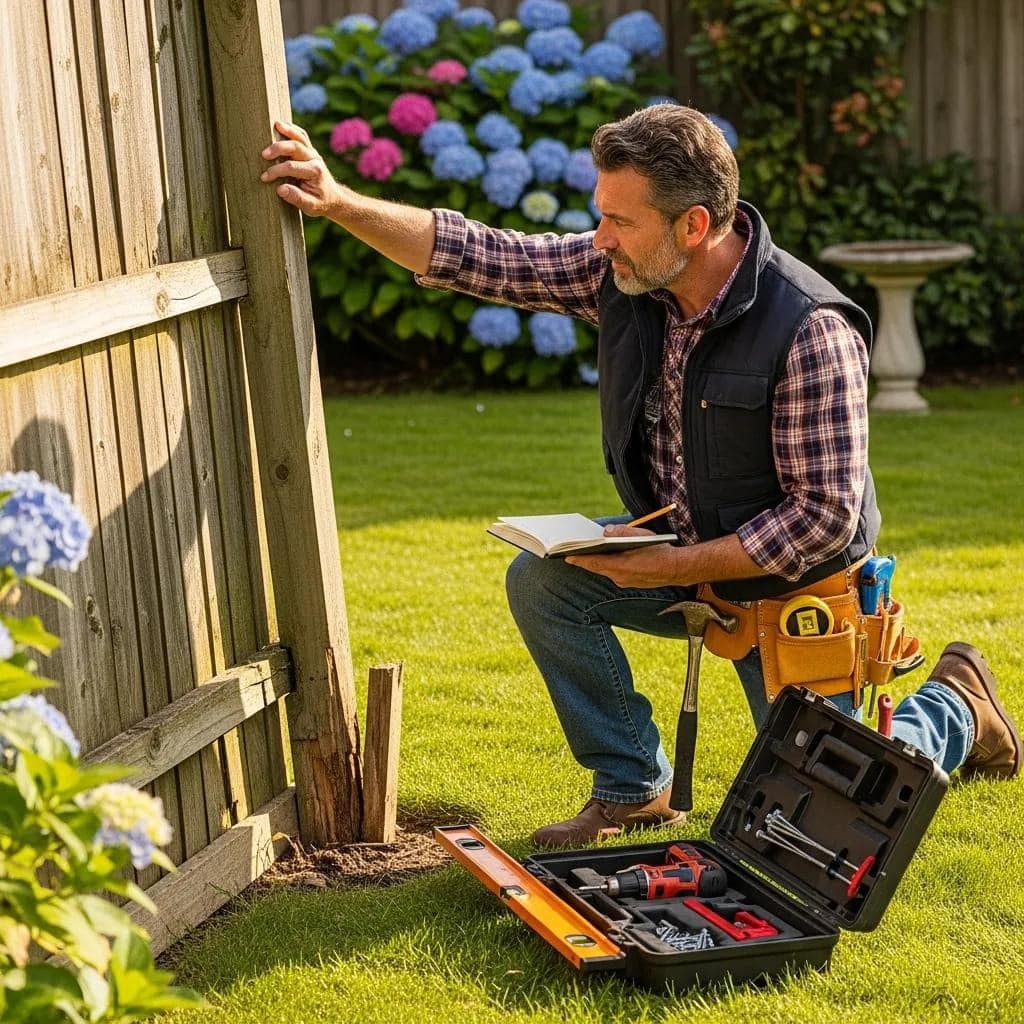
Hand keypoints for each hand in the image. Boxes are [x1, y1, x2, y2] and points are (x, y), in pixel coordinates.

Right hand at [260, 120, 346, 216]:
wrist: (333, 198)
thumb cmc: (320, 202)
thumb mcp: (311, 207)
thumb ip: (297, 198)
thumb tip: (280, 189)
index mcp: (315, 172)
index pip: (292, 167)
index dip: (276, 171)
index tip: (264, 178)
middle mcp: (315, 159)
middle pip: (296, 147)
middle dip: (278, 149)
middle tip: (264, 154)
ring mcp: (313, 153)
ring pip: (300, 137)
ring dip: (287, 130)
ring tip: (275, 125)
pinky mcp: (309, 150)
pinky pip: (301, 136)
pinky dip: (292, 129)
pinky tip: (281, 125)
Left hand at [565, 525, 682, 587]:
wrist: (677, 569)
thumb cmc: (660, 550)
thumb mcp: (641, 535)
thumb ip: (621, 531)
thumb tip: (606, 531)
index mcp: (620, 566)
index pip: (593, 562)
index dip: (578, 558)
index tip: (565, 555)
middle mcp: (620, 577)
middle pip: (596, 568)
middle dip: (584, 560)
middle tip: (570, 553)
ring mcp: (625, 582)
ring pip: (605, 571)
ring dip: (596, 563)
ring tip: (586, 553)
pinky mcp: (630, 583)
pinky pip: (614, 574)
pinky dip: (608, 566)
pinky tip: (607, 559)